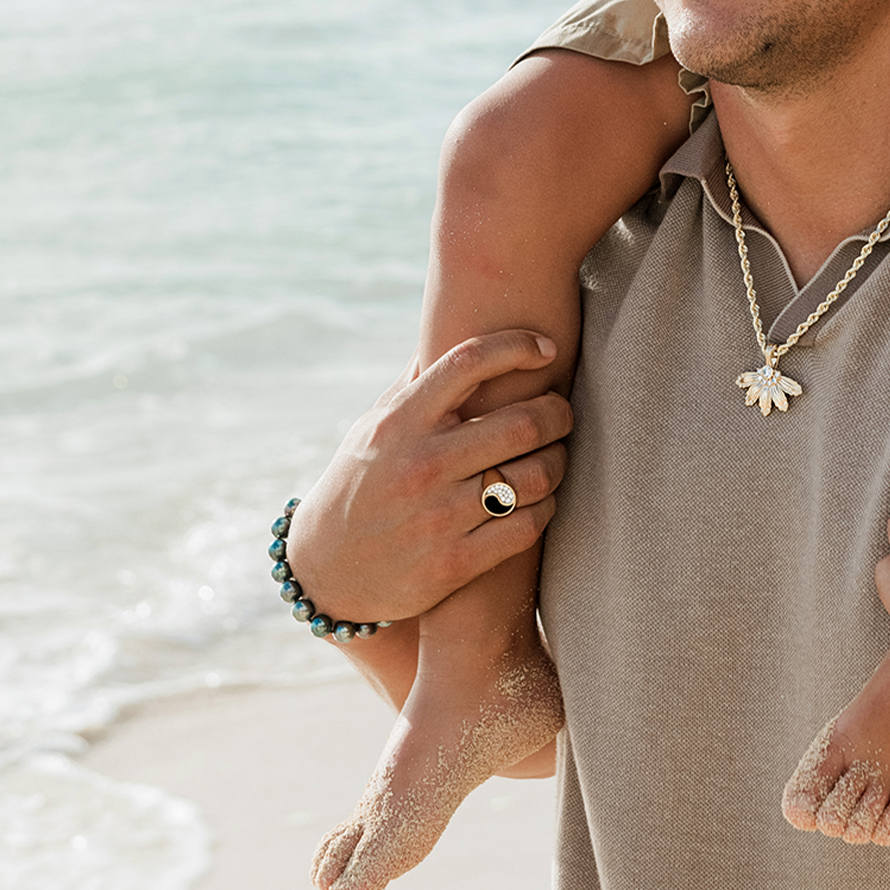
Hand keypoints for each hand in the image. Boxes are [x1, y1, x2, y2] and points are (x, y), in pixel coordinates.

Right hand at [284, 331, 572, 624]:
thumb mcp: (374, 425)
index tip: (545, 348)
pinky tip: (543, 499)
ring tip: (556, 455)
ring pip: (535, 477)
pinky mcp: (453, 564)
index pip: (468, 362)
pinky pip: (527, 527)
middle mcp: (420, 465)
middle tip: (562, 412)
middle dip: (558, 412)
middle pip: (523, 422)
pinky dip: (547, 508)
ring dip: (559, 461)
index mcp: (401, 422)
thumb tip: (451, 318)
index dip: (517, 345)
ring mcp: (437, 517)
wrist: (327, 571)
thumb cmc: (363, 480)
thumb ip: (416, 380)